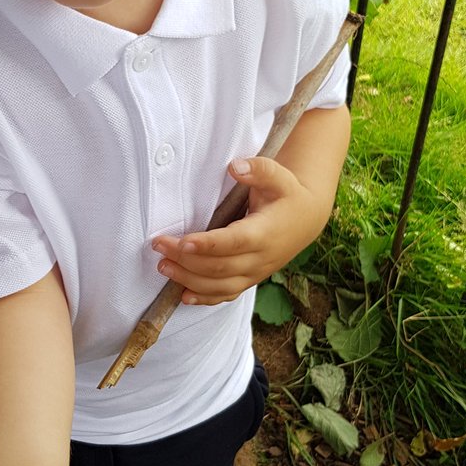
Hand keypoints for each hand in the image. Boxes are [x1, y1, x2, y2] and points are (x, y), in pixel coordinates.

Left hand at [151, 156, 328, 304]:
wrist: (306, 218)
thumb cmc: (287, 195)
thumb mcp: (279, 176)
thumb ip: (258, 169)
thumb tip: (235, 167)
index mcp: (265, 233)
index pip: (234, 242)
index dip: (208, 245)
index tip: (183, 242)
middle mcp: (260, 258)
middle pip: (220, 267)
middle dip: (187, 260)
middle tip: (159, 246)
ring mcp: (254, 273)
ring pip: (219, 286)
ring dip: (189, 279)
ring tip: (163, 266)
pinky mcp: (249, 280)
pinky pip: (226, 295)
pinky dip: (204, 298)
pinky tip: (183, 295)